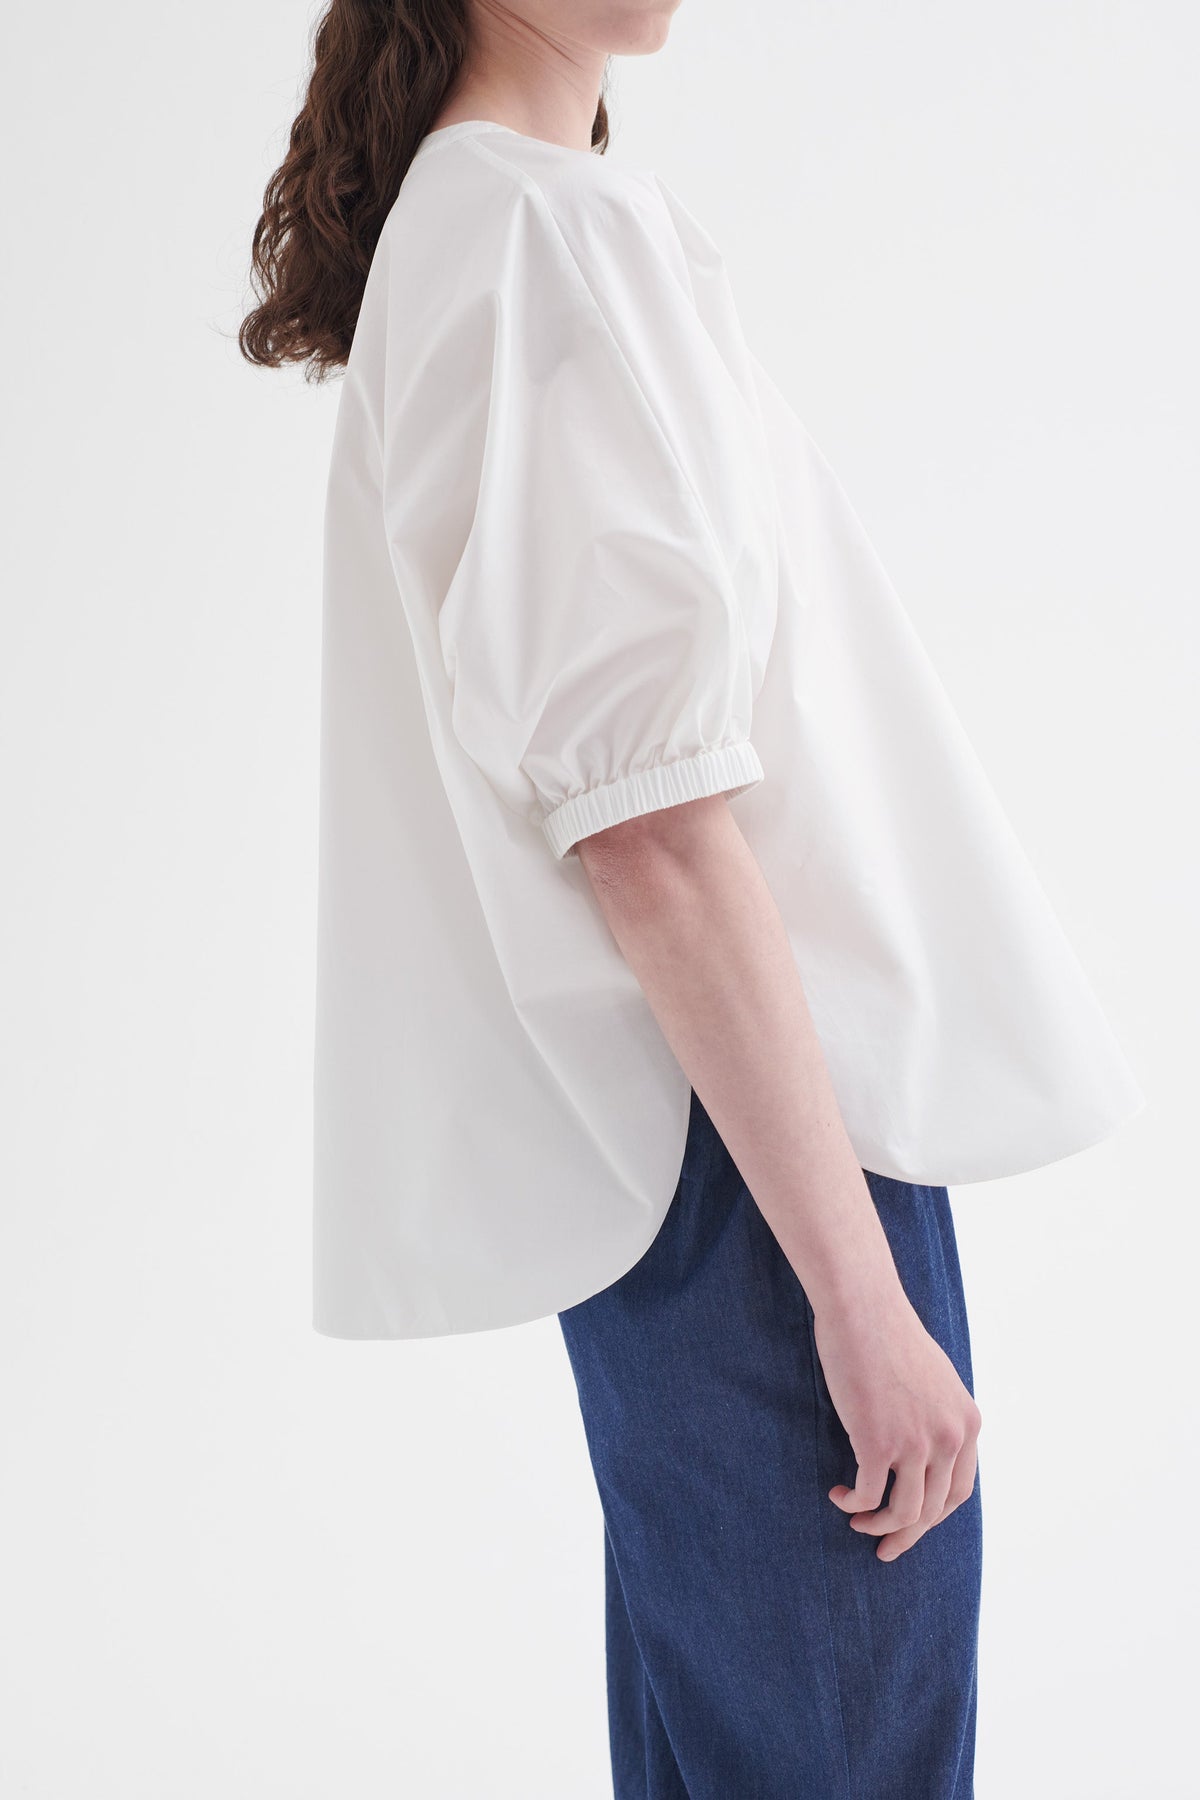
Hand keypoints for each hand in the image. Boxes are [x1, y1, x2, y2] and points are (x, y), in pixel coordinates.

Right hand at [812, 1280, 981, 1561]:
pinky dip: (853, 1504)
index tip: (910, 1525)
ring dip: (878, 1526)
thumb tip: (926, 1450)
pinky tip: (838, 1495)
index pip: (960, 1491)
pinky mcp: (878, 1443)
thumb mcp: (934, 1378)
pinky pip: (869, 1495)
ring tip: (856, 1521)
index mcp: (967, 1423)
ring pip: (904, 1512)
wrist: (862, 1308)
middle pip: (935, 1510)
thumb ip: (938, 1416)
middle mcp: (950, 1437)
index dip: (934, 1516)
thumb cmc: (888, 1334)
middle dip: (907, 1534)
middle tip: (882, 1547)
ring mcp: (916, 1443)